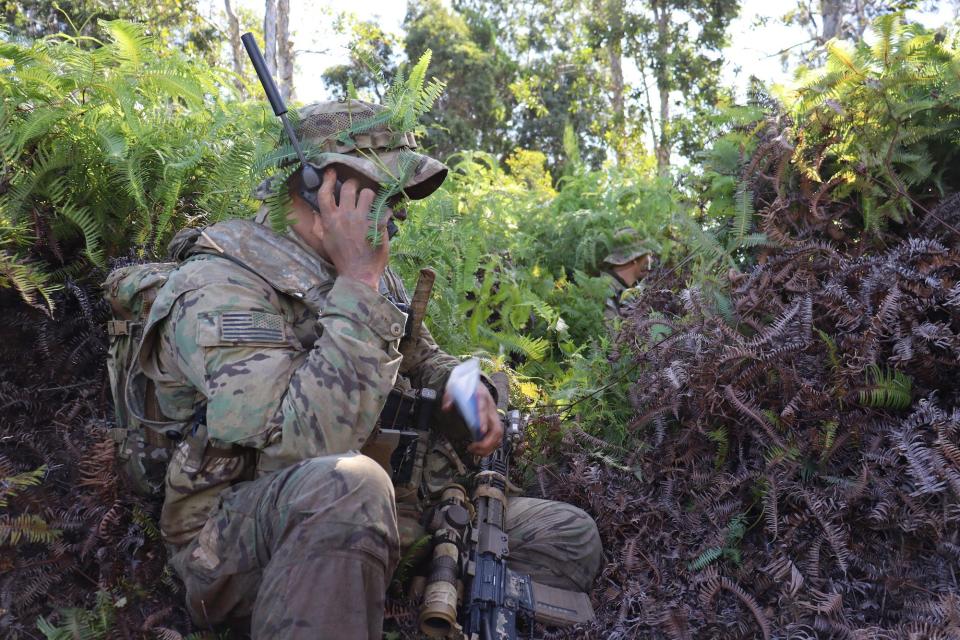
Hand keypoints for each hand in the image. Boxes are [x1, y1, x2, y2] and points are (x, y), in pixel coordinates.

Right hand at [313, 168, 390, 289]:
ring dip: (370, 195)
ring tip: (371, 201)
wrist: (358, 273)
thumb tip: (317, 213)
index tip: (332, 171)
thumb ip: (320, 225)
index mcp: (330, 219)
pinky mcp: (377, 225)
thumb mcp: (325, 241)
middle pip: (349, 187)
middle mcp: (345, 216)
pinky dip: (385, 210)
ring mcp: (362, 220)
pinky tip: (384, 215)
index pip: (325, 193)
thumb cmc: (341, 258)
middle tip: (357, 187)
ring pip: (368, 193)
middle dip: (354, 184)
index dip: (328, 179)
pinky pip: (384, 208)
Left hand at [442, 383, 502, 455]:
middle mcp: (491, 408)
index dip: (484, 420)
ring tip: (474, 451)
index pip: (484, 408)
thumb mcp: (455, 388)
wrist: (475, 385)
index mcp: (482, 397)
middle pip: (496, 427)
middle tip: (472, 448)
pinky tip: (479, 450)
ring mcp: (494, 416)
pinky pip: (496, 438)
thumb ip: (450, 397)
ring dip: (488, 446)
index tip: (481, 431)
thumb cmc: (466, 388)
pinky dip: (489, 446)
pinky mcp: (493, 423)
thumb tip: (446, 408)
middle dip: (487, 442)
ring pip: (498, 435)